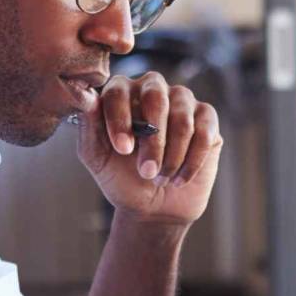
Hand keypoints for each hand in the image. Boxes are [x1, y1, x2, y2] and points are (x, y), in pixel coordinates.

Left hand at [77, 72, 222, 225]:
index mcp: (121, 93)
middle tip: (146, 171)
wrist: (153, 206)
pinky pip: (204, 132)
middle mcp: (152, 89)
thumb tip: (88, 99)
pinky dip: (191, 161)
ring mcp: (182, 101)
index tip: (123, 150)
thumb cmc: (122, 177)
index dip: (121, 119)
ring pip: (182, 119)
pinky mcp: (207, 118)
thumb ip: (89, 127)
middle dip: (153, 140)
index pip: (119, 91)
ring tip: (160, 179)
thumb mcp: (97, 158)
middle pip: (156, 96)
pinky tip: (178, 179)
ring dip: (171, 156)